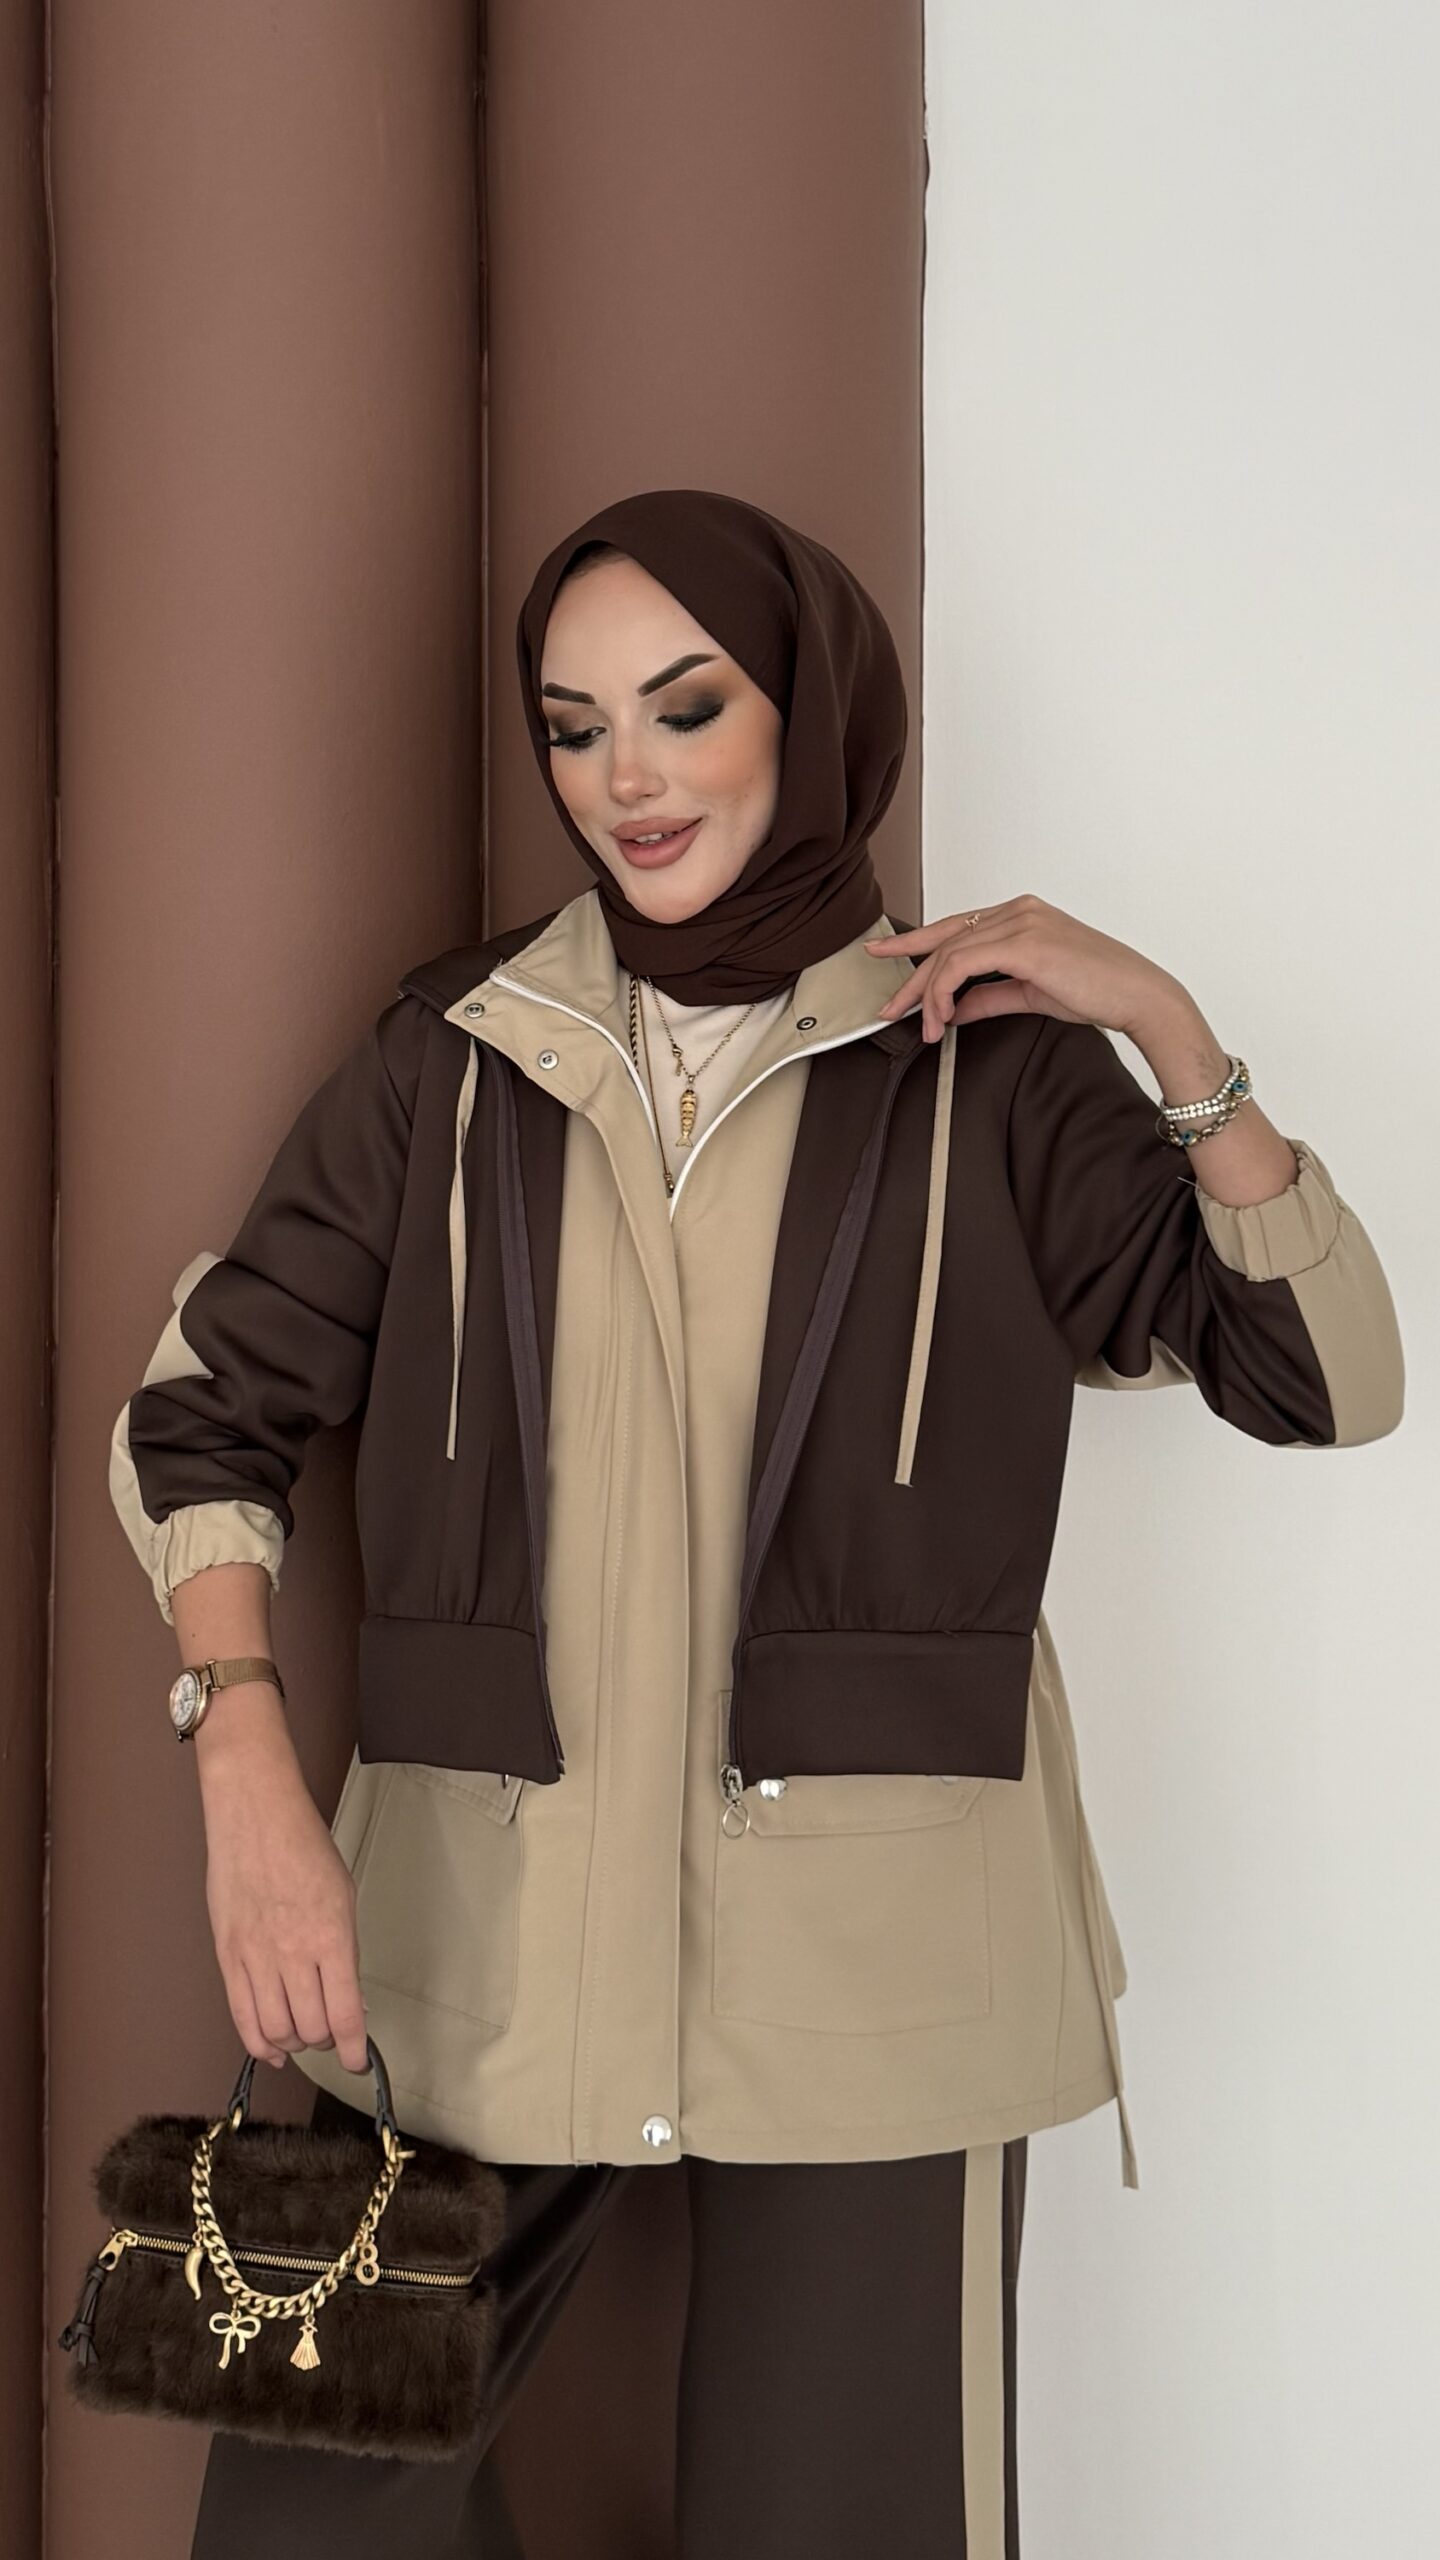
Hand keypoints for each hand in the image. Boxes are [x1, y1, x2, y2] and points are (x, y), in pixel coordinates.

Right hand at [200, 1732, 370, 2076]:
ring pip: (276, 2031)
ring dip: (295, 2043)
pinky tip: (274, 2048)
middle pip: (311, 2030)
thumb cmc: (304, 1849)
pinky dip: (260, 2042)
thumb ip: (345, 1953)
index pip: (345, 2015)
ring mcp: (256, 1958)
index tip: (360, 2060)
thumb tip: (349, 2001)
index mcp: (331, 1937)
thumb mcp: (344, 1897)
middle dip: (327, 2042)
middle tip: (333, 2034)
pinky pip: (242, 2017)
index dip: (355, 2049)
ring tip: (304, 2035)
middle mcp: (292, 1954)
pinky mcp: (228, 1957)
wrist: (255, 1818)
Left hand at [866, 894, 1187, 1045]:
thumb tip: (954, 1008)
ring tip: (922, 1027)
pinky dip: (944, 992)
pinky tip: (941, 1017)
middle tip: (888, 1007)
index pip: (955, 927)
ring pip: (948, 954)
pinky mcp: (1023, 941)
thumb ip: (989, 996)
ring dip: (927, 995)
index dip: (915, 942)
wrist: (1138, 996)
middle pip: (944, 939)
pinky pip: (962, 964)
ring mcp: (1020, 921)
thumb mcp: (1030, 993)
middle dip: (910, 977)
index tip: (885, 955)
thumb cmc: (1098, 991)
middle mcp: (1017, 910)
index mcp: (1021, 915)